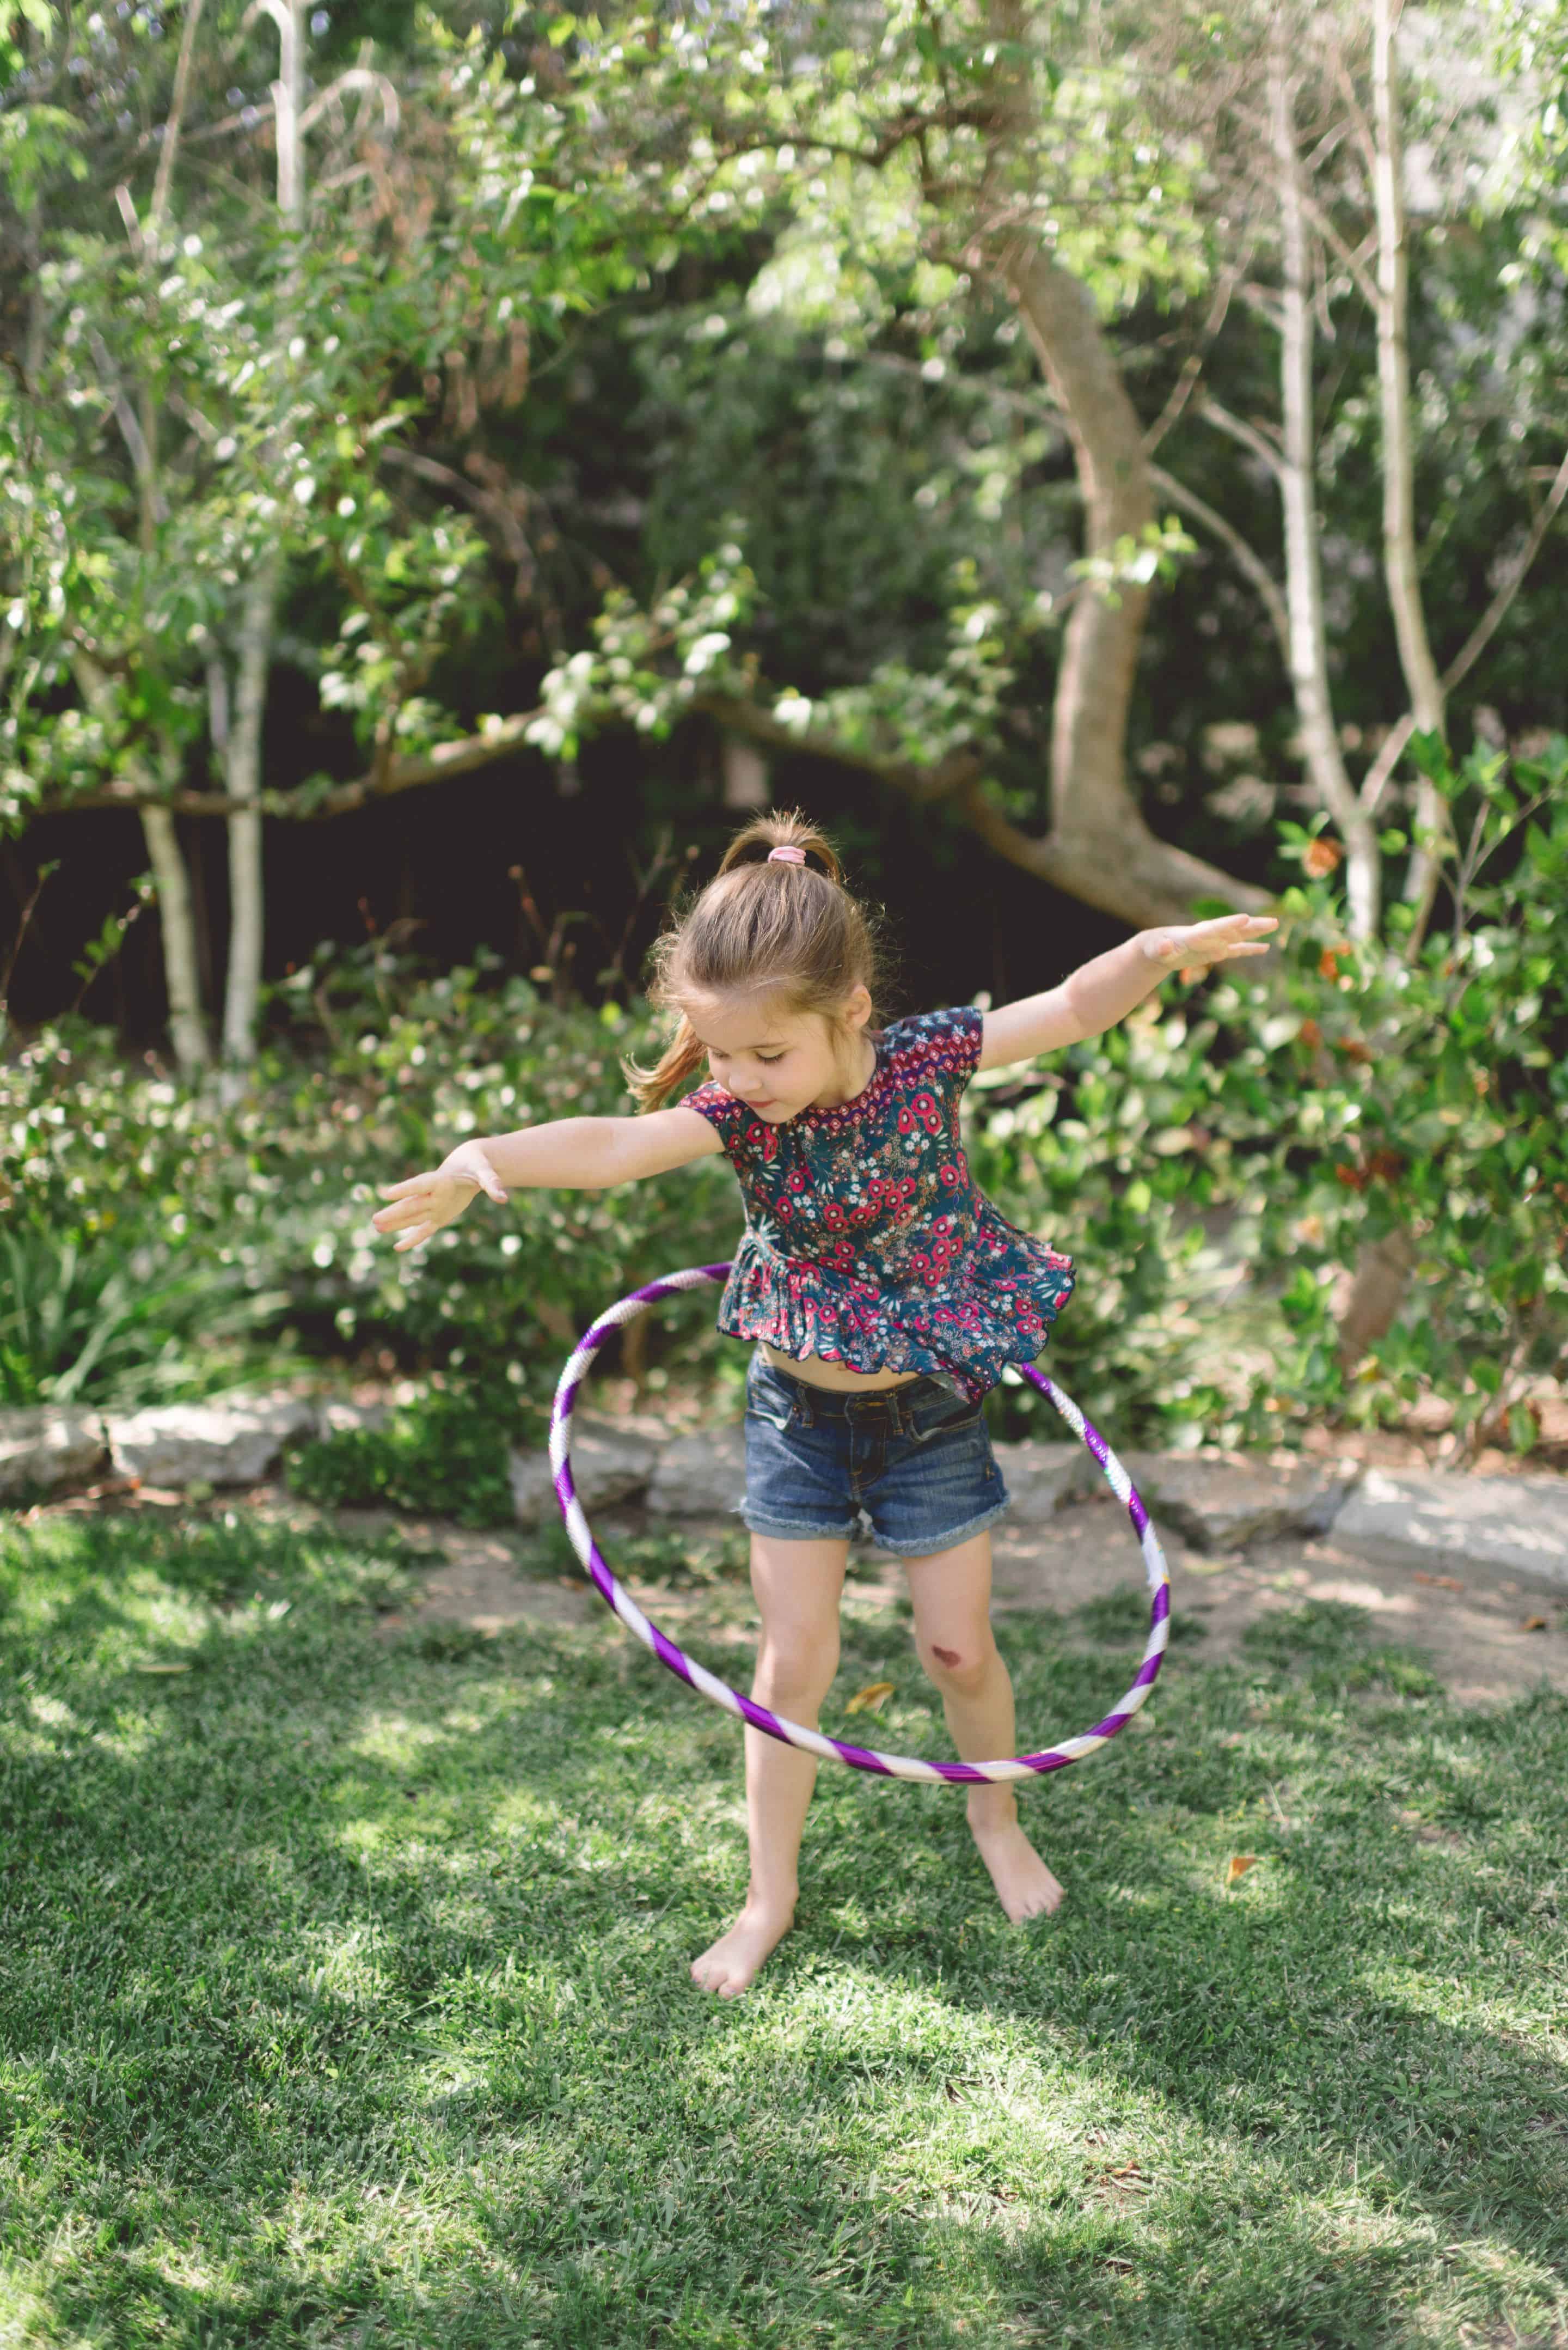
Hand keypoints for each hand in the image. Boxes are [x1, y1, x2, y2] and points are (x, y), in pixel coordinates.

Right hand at [372, 1142, 508, 1253]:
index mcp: (442, 1179)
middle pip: (411, 1204)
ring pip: (412, 1217)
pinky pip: (424, 1229)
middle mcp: (433, 1194)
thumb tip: (503, 1198)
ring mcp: (434, 1206)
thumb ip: (492, 1183)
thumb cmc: (478, 1164)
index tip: (386, 1193)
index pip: (421, 1184)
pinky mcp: (438, 1216)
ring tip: (376, 1227)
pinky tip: (398, 1248)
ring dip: (395, 1224)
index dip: (405, 1189)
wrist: (471, 1163)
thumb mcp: (486, 1171)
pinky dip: (413, 1239)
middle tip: (374, 1220)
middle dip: (394, 1213)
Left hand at [1141, 913, 1277, 972]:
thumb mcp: (1155, 950)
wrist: (1158, 947)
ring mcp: (1215, 942)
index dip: (1230, 924)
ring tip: (1275, 925)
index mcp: (1195, 934)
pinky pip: (1236, 950)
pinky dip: (1250, 949)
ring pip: (1239, 936)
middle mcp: (1209, 935)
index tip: (1245, 918)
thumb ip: (1160, 949)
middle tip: (1273, 921)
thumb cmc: (1155, 948)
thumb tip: (1163, 947)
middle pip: (1235, 929)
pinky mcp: (1216, 951)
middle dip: (1253, 925)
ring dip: (1256, 932)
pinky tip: (1265, 948)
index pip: (1215, 928)